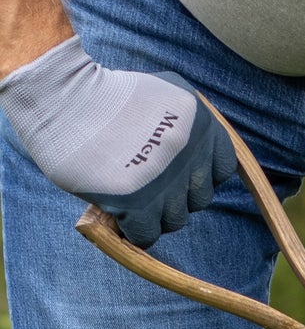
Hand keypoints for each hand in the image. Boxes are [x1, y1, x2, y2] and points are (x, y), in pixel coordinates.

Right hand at [0, 37, 234, 246]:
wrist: (58, 94)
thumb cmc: (104, 97)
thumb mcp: (162, 98)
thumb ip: (186, 130)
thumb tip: (198, 171)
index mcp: (199, 121)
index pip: (221, 169)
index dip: (197, 175)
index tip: (174, 170)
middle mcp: (188, 150)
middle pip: (198, 199)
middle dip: (174, 195)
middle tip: (144, 180)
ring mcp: (164, 178)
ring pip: (175, 220)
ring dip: (153, 213)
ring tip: (128, 192)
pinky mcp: (136, 201)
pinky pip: (147, 234)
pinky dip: (133, 229)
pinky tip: (119, 213)